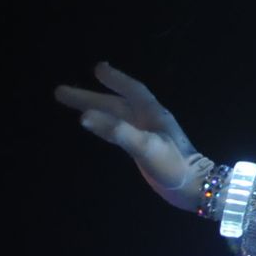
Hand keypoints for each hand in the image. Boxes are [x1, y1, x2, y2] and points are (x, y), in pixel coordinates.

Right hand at [55, 62, 213, 211]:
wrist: (194, 187)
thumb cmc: (172, 165)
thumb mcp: (144, 146)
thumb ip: (116, 131)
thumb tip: (84, 115)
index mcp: (153, 113)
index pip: (131, 90)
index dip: (114, 79)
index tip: (96, 68)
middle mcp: (149, 119)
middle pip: (116, 102)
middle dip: (90, 96)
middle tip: (60, 91)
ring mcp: (147, 133)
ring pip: (116, 115)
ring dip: (95, 108)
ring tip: (70, 104)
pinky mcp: (145, 148)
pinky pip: (120, 129)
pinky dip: (105, 123)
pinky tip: (98, 125)